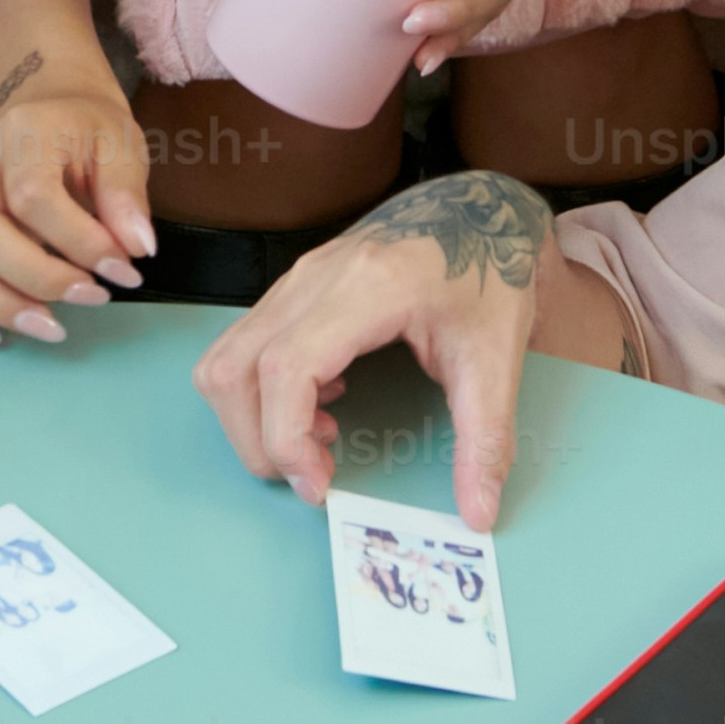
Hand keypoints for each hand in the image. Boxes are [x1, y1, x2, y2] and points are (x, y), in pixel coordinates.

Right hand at [0, 53, 156, 346]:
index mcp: (21, 131)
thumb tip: (136, 248)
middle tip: (90, 300)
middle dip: (33, 278)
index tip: (124, 271)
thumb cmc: (88, 136)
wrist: (52, 113)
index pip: (32, 194)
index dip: (78, 241)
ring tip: (46, 327)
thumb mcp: (122, 149)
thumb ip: (127, 195)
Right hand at [193, 170, 553, 525]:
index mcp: (367, 287)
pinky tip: (322, 403)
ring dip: (252, 415)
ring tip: (316, 437)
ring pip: (227, 355)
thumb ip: (486, 439)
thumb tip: (478, 512)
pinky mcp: (294, 286)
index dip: (284, 438)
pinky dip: (262, 390)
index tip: (317, 483)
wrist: (479, 211)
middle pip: (235, 367)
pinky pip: (246, 344)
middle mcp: (316, 277)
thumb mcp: (498, 359)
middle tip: (310, 475)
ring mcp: (298, 277)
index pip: (285, 368)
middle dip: (255, 439)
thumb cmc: (488, 272)